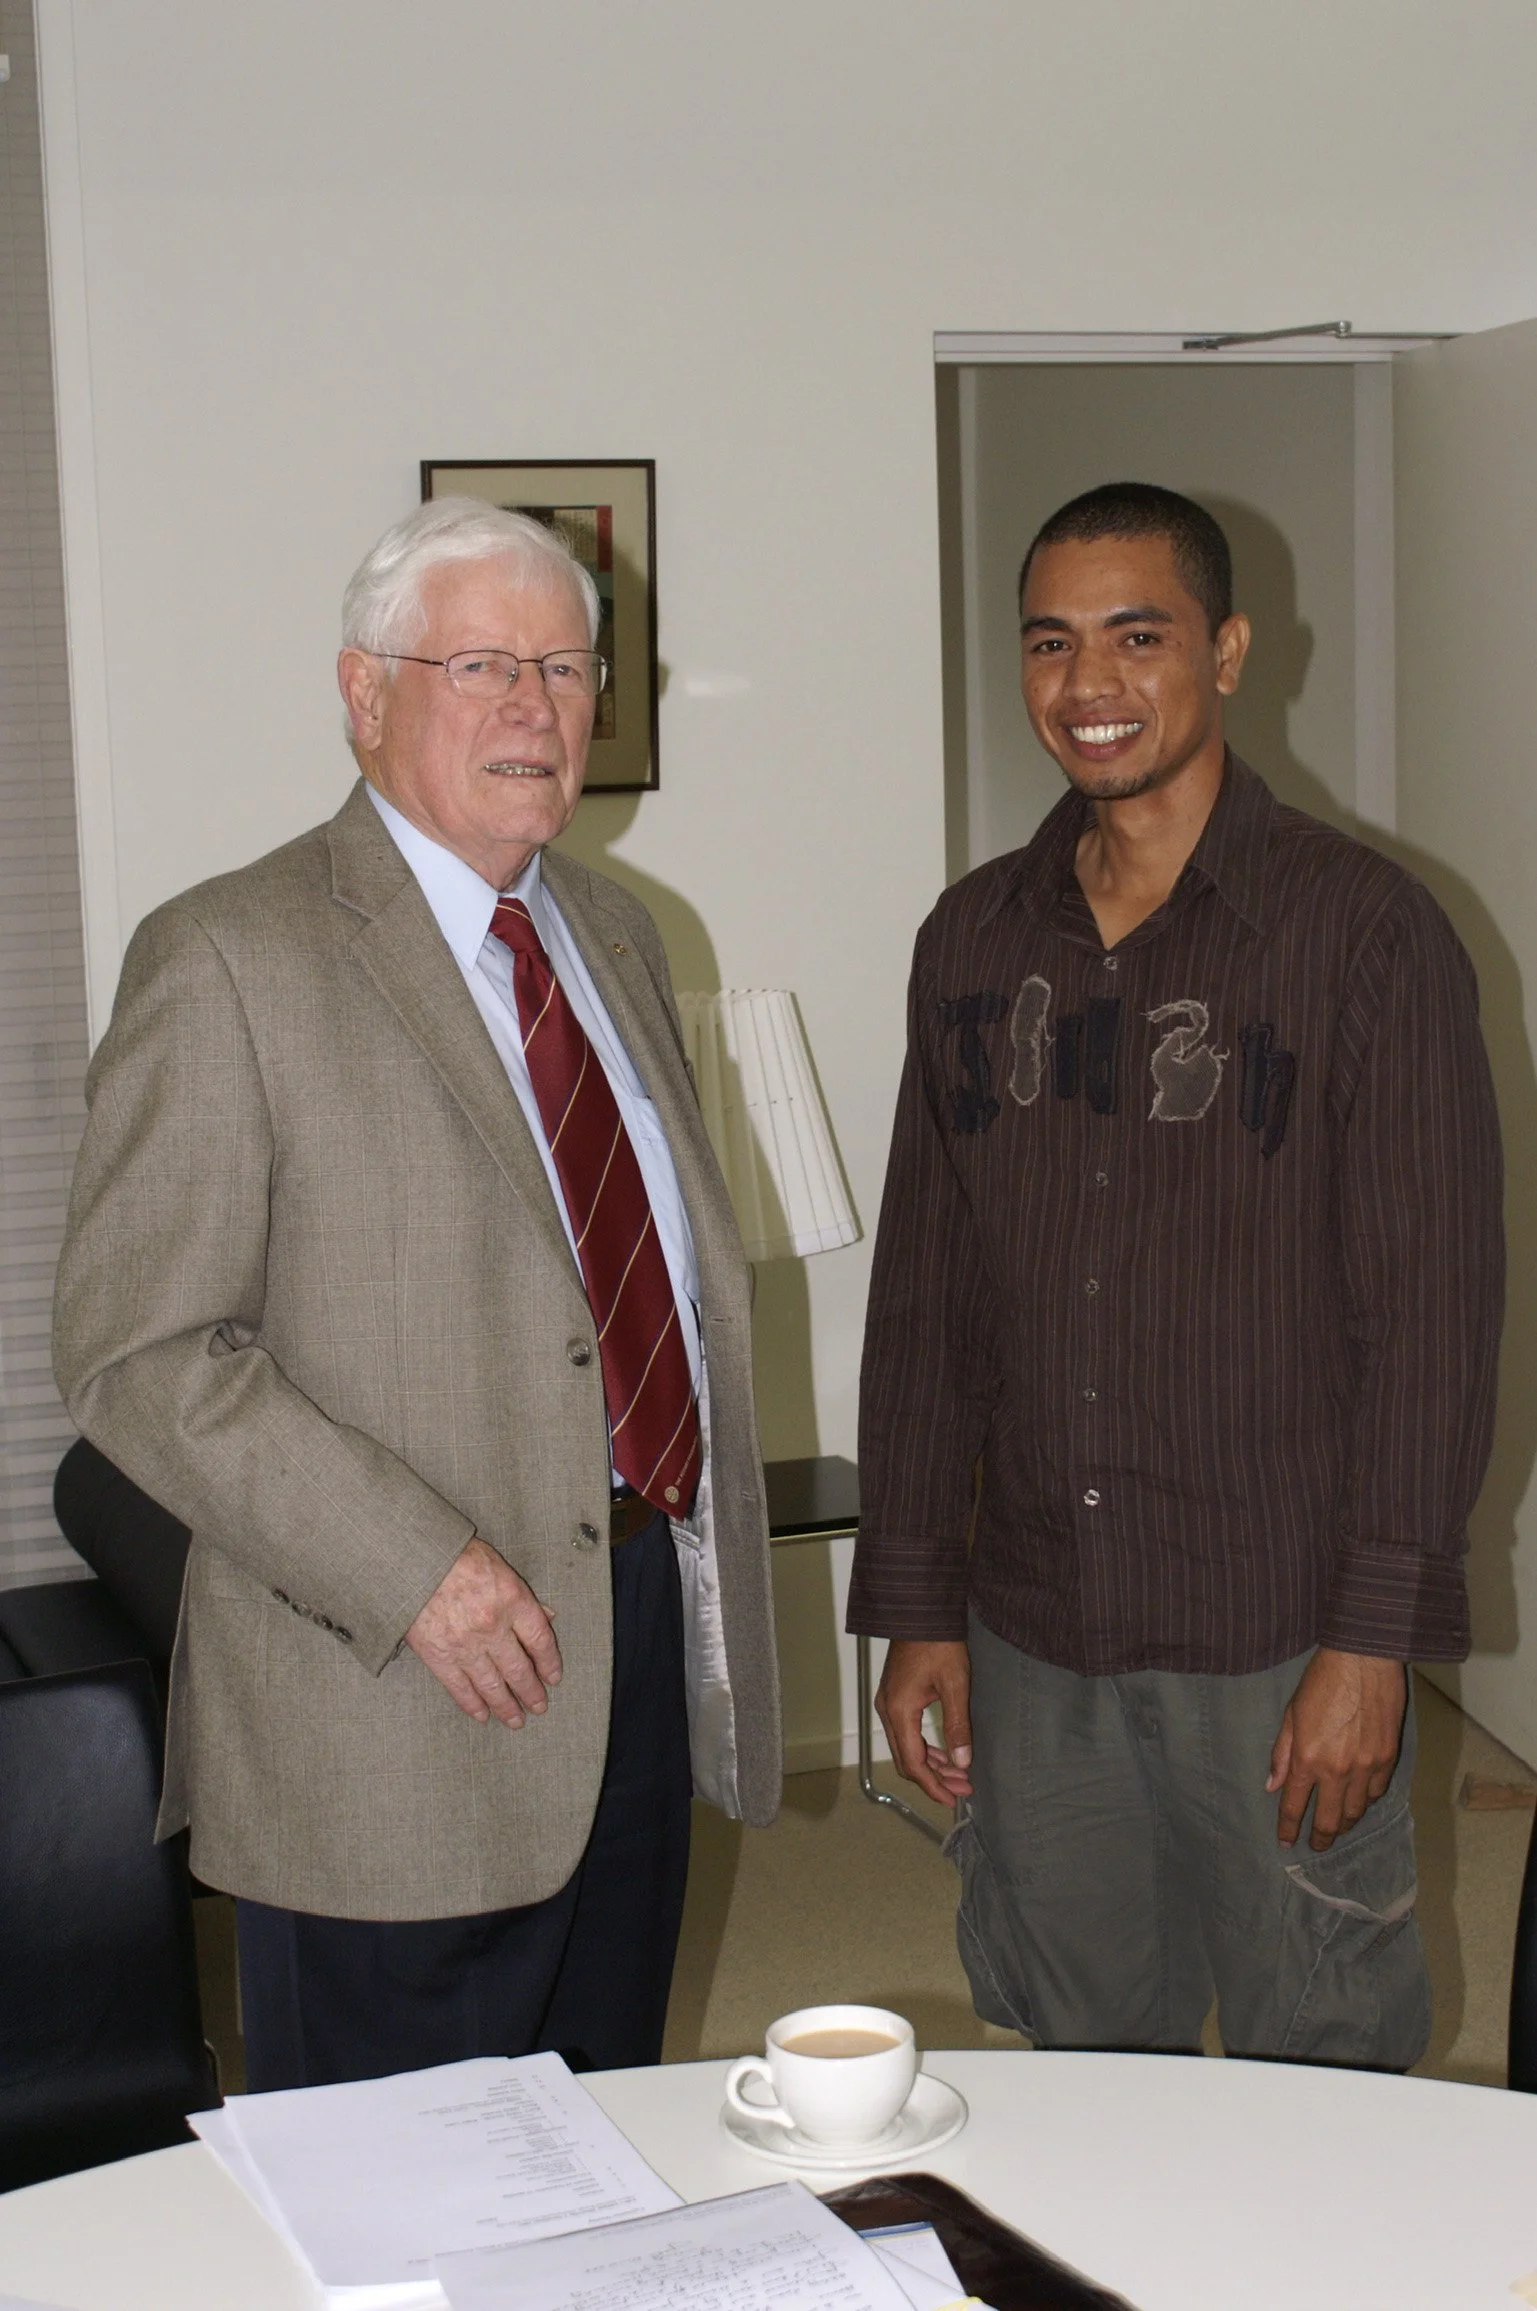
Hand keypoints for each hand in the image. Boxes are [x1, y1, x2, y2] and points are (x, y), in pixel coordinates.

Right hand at [406, 1537, 562, 1728]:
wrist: (412, 1561)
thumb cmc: (456, 1556)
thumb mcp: (498, 1565)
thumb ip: (523, 1595)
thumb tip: (547, 1617)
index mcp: (512, 1600)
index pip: (540, 1640)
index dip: (549, 1662)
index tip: (553, 1677)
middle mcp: (493, 1627)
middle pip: (519, 1669)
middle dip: (531, 1691)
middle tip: (539, 1706)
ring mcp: (466, 1645)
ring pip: (493, 1685)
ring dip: (507, 1706)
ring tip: (516, 1719)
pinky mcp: (439, 1656)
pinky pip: (460, 1688)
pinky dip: (473, 1705)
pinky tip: (483, 1715)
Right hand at [875, 1639, 972, 1807]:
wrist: (921, 1613)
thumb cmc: (939, 1644)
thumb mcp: (955, 1684)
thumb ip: (957, 1726)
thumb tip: (963, 1762)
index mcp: (900, 1711)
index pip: (913, 1763)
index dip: (933, 1785)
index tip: (953, 1799)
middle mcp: (888, 1711)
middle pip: (906, 1760)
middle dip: (934, 1778)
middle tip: (962, 1788)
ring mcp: (888, 1704)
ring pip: (906, 1748)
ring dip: (931, 1764)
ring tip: (958, 1773)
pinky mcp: (894, 1697)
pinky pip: (905, 1733)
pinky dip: (923, 1747)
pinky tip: (943, 1752)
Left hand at [1267, 1648, 1406, 1851]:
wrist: (1363, 1660)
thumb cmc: (1322, 1682)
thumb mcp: (1291, 1715)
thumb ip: (1282, 1754)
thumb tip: (1273, 1786)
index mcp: (1308, 1759)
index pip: (1295, 1805)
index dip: (1289, 1827)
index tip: (1286, 1841)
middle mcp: (1338, 1770)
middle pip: (1330, 1819)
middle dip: (1321, 1837)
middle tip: (1316, 1846)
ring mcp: (1366, 1767)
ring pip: (1357, 1811)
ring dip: (1345, 1823)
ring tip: (1338, 1827)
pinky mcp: (1389, 1759)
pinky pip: (1377, 1792)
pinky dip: (1366, 1801)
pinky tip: (1359, 1801)